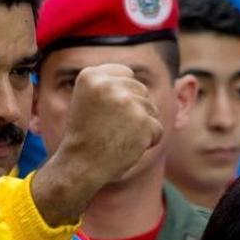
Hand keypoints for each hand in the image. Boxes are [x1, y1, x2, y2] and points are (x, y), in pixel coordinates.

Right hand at [31, 64, 163, 224]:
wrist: (82, 165)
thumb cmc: (87, 133)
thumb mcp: (88, 98)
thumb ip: (109, 82)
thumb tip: (135, 74)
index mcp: (91, 75)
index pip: (126, 74)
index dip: (120, 95)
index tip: (104, 112)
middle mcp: (109, 84)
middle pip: (141, 90)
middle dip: (133, 109)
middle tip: (111, 127)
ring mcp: (127, 102)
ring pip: (151, 109)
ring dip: (141, 125)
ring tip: (119, 137)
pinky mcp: (143, 122)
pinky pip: (158, 128)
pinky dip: (149, 140)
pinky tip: (129, 146)